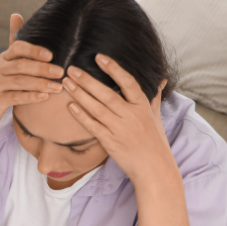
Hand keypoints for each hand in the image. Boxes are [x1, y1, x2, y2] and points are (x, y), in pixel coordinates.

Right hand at [0, 13, 65, 134]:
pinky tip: (44, 97)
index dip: (34, 50)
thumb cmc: (0, 88)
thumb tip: (17, 16)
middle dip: (42, 68)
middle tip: (60, 72)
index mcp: (3, 59)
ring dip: (40, 83)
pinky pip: (15, 97)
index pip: (18, 47)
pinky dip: (30, 97)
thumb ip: (17, 49)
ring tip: (57, 87)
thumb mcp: (7, 68)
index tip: (51, 55)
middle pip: (21, 65)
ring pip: (20, 81)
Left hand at [62, 54, 172, 182]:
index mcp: (142, 105)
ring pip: (96, 108)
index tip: (99, 57)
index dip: (113, 68)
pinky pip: (93, 126)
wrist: (153, 168)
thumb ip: (154, 96)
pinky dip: (81, 116)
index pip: (128, 82)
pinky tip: (70, 106)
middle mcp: (130, 115)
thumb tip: (160, 80)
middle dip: (87, 80)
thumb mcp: (156, 116)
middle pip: (106, 94)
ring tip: (66, 83)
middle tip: (71, 68)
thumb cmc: (154, 141)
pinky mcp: (110, 142)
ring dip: (80, 94)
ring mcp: (119, 129)